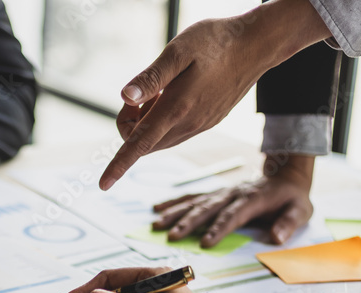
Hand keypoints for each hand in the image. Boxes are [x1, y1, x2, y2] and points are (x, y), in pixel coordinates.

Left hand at [100, 0, 330, 189]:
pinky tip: (174, 93)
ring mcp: (200, 126)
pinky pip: (175, 133)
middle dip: (129, 124)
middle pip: (143, 143)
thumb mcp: (178, 50)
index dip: (118, 165)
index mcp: (177, 109)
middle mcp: (189, 125)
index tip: (102, 184)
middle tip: (138, 93)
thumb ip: (150, 78)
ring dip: (147, 122)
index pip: (139, 145)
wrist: (258, 45)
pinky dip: (163, 120)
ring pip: (159, 139)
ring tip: (160, 89)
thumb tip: (125, 96)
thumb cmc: (217, 41)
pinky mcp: (208, 122)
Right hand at [152, 154, 314, 247]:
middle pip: (207, 208)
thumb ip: (289, 222)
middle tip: (172, 236)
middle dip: (188, 222)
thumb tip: (277, 237)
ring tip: (156, 225)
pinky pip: (192, 196)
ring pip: (195, 202)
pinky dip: (174, 202)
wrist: (285, 176)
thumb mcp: (301, 210)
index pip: (232, 215)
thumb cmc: (292, 198)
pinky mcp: (214, 193)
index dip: (219, 229)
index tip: (205, 243)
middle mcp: (232, 194)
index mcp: (252, 200)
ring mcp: (221, 192)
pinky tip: (157, 208)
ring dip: (175, 213)